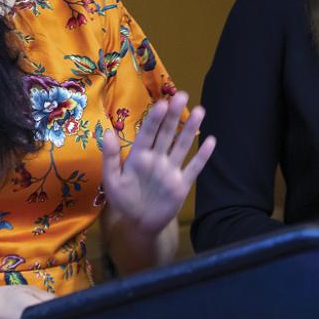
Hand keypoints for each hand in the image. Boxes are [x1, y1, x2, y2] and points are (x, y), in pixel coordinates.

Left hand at [101, 91, 216, 236]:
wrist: (139, 223)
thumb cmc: (124, 200)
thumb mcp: (112, 181)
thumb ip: (110, 158)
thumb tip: (107, 133)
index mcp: (139, 156)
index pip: (148, 133)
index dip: (154, 119)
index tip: (161, 103)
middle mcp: (157, 158)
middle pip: (167, 133)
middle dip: (174, 115)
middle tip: (182, 95)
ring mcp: (171, 170)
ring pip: (182, 145)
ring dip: (190, 129)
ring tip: (200, 110)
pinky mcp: (182, 184)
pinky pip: (194, 168)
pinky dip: (202, 155)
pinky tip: (210, 141)